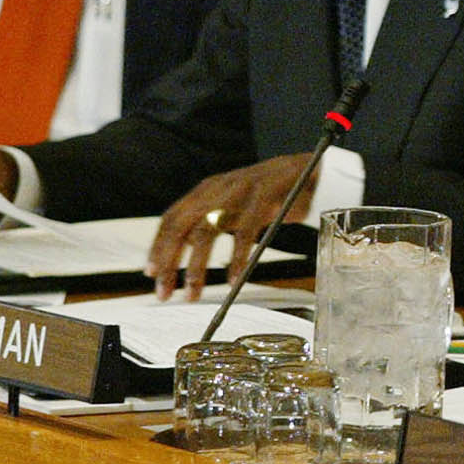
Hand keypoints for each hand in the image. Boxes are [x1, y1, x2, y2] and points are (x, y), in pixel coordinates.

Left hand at [145, 154, 314, 299]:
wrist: (311, 172)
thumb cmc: (272, 193)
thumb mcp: (234, 206)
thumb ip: (211, 221)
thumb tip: (187, 245)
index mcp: (207, 190)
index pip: (172, 218)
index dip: (158, 247)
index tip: (152, 274)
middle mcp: (218, 189)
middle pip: (181, 225)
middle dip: (169, 261)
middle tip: (165, 291)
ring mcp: (239, 191)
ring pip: (207, 231)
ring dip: (196, 266)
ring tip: (194, 292)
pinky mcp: (263, 198)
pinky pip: (245, 233)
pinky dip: (237, 259)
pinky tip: (235, 279)